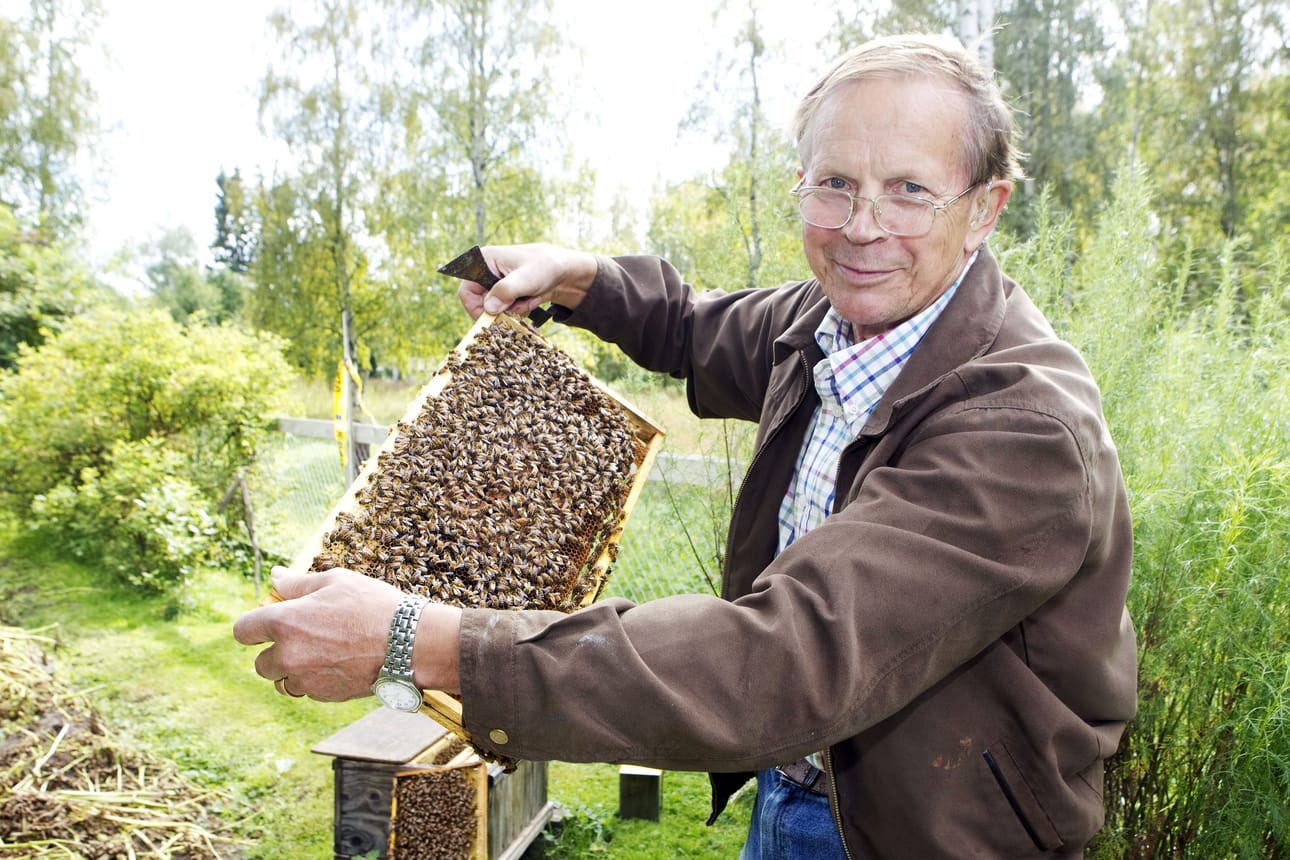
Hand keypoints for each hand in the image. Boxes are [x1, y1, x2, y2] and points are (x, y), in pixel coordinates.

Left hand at [232, 566, 461, 699]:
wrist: (409, 643)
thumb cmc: (373, 606)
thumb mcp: (336, 582)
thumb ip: (298, 583)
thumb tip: (275, 576)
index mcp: (285, 622)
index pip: (243, 630)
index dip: (254, 625)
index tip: (269, 622)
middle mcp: (288, 655)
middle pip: (260, 663)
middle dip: (276, 651)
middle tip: (305, 637)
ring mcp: (305, 680)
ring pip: (282, 681)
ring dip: (293, 670)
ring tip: (323, 652)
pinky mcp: (324, 696)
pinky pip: (307, 691)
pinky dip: (316, 680)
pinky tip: (340, 663)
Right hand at [457, 243, 597, 318]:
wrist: (566, 272)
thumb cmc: (546, 267)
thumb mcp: (525, 279)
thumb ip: (505, 292)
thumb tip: (488, 308)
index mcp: (484, 260)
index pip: (466, 291)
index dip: (476, 308)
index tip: (492, 318)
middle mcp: (486, 271)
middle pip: (481, 303)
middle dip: (502, 309)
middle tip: (519, 306)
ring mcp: (497, 283)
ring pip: (495, 309)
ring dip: (513, 310)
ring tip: (530, 298)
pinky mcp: (507, 293)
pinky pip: (506, 310)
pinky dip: (519, 309)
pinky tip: (532, 299)